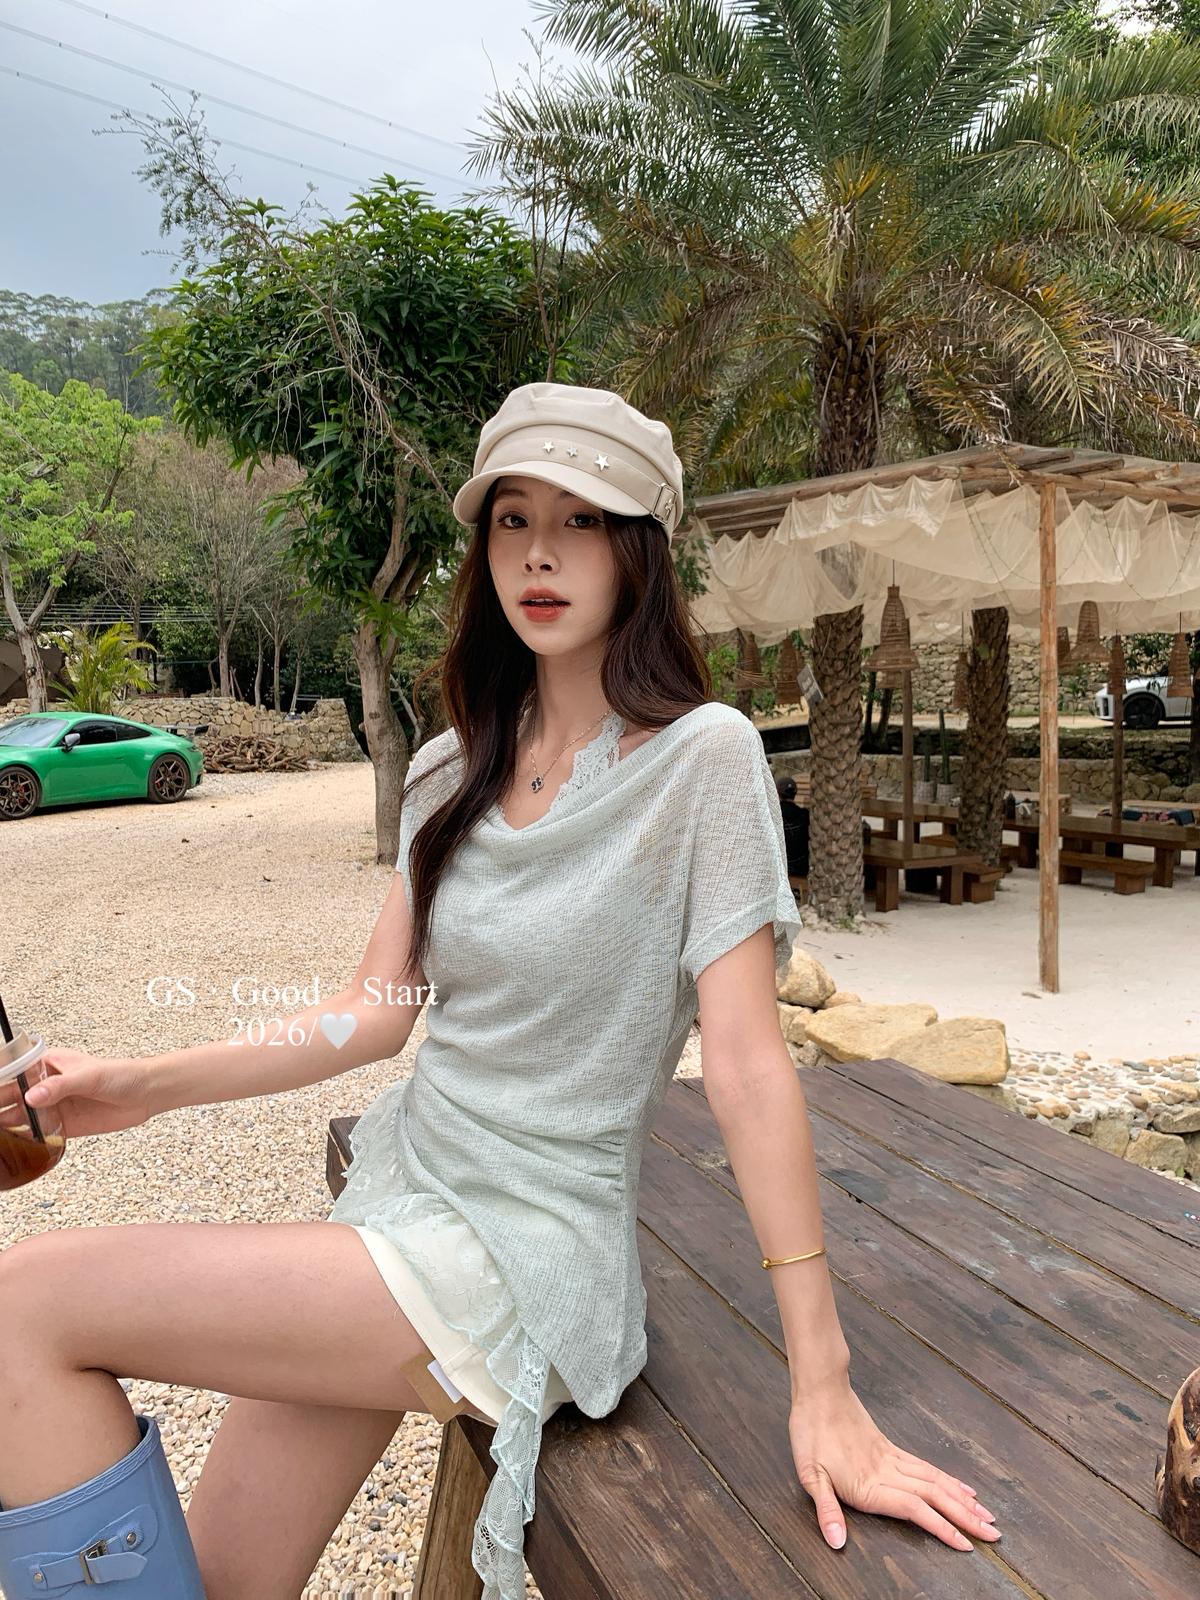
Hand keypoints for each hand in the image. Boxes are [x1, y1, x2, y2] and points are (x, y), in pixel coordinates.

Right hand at [19, 1048, 154, 1139]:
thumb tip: (32, 1097)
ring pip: (23, 1118)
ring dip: (8, 1127)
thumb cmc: (120, 1074)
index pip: (15, 1075)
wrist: (146, 1094)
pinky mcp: (65, 1126)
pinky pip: (40, 1135)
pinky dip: (27, 1141)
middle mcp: (47, 1086)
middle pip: (13, 1098)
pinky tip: (15, 1148)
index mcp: (48, 1065)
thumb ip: (60, 1086)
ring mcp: (55, 1107)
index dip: (1, 1086)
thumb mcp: (89, 1076)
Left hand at [789, 1380, 1001, 1551]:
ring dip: (962, 1500)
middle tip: (994, 1534)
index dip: (942, 1527)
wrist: (819, 1391)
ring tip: (986, 1515)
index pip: (915, 1509)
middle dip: (966, 1517)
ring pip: (936, 1481)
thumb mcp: (809, 1475)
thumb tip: (838, 1543)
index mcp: (870, 1485)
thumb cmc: (810, 1433)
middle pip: (935, 1496)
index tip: (966, 1544)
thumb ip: (826, 1510)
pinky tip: (960, 1487)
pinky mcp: (890, 1448)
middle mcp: (888, 1472)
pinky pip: (925, 1466)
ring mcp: (892, 1458)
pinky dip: (947, 1479)